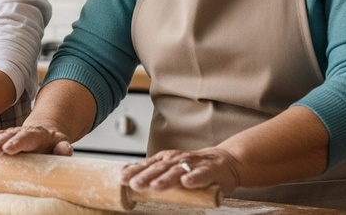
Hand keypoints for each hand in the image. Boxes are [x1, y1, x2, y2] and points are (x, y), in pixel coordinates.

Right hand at [0, 125, 72, 156]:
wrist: (44, 134)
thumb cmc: (53, 144)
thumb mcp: (61, 144)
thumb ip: (63, 148)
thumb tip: (65, 148)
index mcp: (37, 134)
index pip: (27, 137)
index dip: (17, 142)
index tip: (8, 149)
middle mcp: (21, 131)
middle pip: (7, 136)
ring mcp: (9, 134)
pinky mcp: (1, 137)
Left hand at [120, 148, 240, 196]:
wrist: (224, 162)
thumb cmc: (193, 167)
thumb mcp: (170, 167)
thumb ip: (153, 172)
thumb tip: (128, 177)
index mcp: (166, 160)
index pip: (147, 165)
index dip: (135, 171)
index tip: (122, 179)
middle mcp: (177, 160)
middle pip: (159, 169)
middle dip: (146, 176)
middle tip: (134, 184)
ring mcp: (193, 165)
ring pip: (177, 172)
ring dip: (166, 179)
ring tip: (156, 186)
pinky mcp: (209, 171)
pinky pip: (201, 175)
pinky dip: (194, 178)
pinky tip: (187, 182)